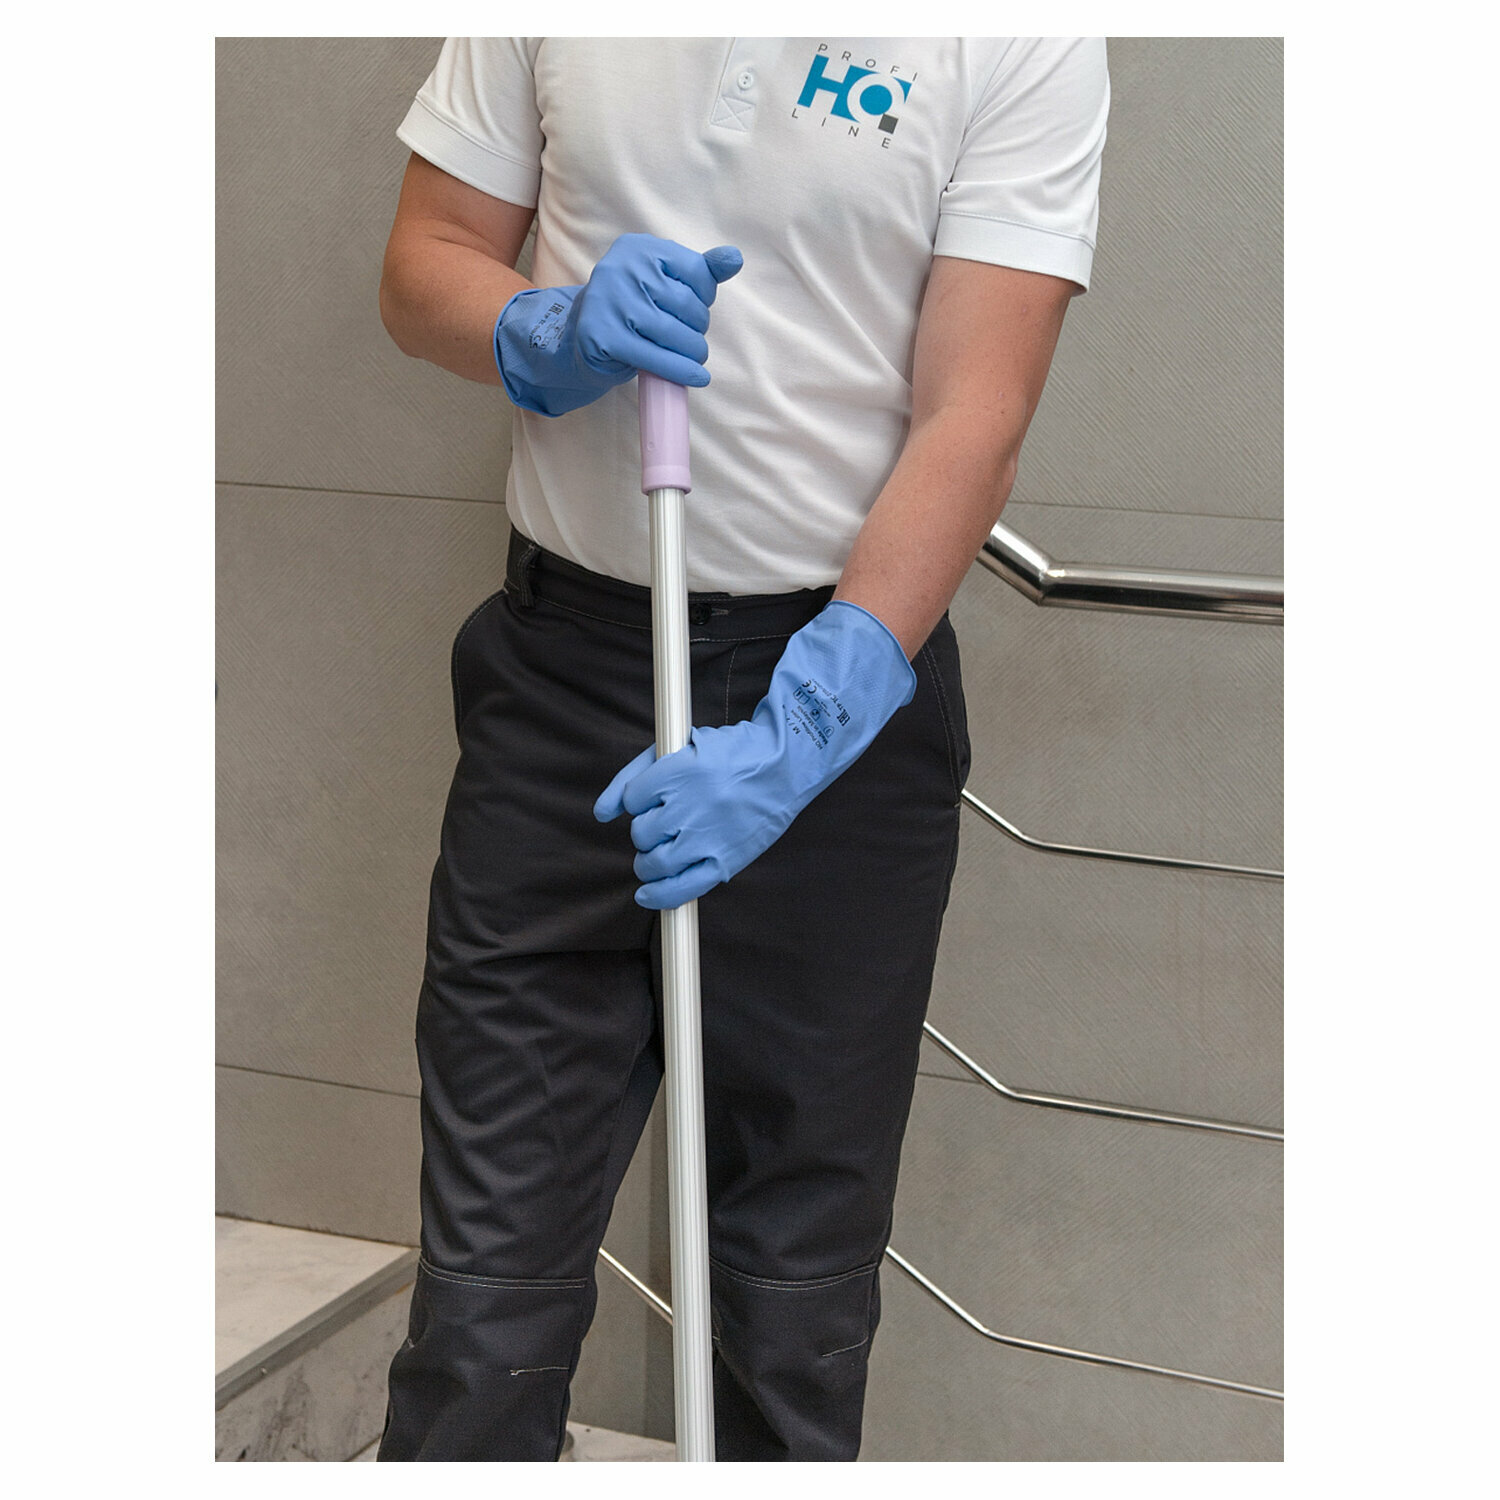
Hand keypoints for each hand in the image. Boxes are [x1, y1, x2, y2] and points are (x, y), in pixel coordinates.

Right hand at [493, 233, 742, 416]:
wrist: (583, 338)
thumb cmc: (633, 309)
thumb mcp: (663, 281)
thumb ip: (701, 270)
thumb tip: (734, 258)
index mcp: (639, 248)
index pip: (696, 272)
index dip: (705, 297)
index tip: (693, 309)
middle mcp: (621, 269)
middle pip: (687, 304)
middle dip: (697, 327)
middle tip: (689, 337)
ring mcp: (610, 303)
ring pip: (675, 333)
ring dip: (694, 352)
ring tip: (694, 358)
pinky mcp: (604, 337)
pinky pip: (656, 358)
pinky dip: (682, 371)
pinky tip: (696, 377)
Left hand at [594, 601, 916, 909]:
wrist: (786, 767)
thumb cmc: (731, 754)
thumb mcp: (682, 747)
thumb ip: (635, 773)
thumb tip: (600, 813)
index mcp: (680, 770)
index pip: (634, 798)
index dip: (641, 799)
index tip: (656, 797)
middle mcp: (691, 805)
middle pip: (641, 831)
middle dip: (648, 828)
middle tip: (668, 821)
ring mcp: (707, 837)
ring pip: (652, 860)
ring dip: (649, 858)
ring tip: (663, 849)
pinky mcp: (724, 862)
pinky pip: (680, 888)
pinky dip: (659, 895)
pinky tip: (648, 893)